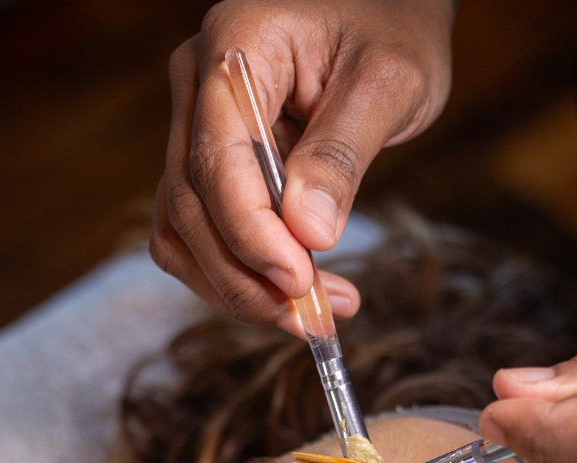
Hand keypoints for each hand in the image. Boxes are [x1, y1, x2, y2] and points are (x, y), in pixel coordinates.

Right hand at [151, 0, 453, 336]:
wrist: (384, 7)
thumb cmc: (391, 25)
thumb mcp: (388, 82)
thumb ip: (342, 155)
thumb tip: (307, 232)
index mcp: (234, 48)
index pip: (217, 162)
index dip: (252, 236)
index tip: (300, 282)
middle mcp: (198, 87)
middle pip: (191, 207)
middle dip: (247, 277)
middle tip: (313, 318)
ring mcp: (196, 126)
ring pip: (185, 231)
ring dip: (239, 288)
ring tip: (313, 316)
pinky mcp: (211, 162)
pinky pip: (200, 233)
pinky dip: (238, 275)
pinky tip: (293, 296)